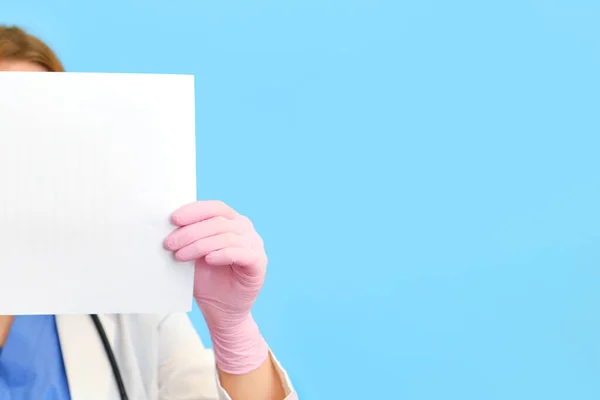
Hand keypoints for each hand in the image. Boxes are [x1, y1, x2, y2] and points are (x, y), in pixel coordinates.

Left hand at [164, 200, 268, 373]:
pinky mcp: (258, 263)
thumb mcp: (193, 256)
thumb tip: (166, 227)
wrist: (222, 311)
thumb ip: (187, 240)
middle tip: (169, 243)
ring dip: (200, 244)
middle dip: (190, 232)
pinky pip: (240, 253)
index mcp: (231, 222)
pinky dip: (222, 254)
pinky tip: (208, 259)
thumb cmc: (208, 281)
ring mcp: (254, 245)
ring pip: (227, 237)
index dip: (194, 211)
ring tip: (180, 255)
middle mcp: (245, 229)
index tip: (173, 219)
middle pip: (218, 222)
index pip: (215, 208)